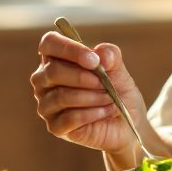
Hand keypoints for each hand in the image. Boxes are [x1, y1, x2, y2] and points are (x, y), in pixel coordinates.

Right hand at [29, 30, 147, 155]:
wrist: (127, 121)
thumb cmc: (117, 89)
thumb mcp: (118, 68)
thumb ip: (110, 55)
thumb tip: (101, 56)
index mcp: (56, 58)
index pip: (49, 43)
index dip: (70, 49)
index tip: (94, 61)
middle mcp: (45, 80)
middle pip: (53, 71)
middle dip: (85, 77)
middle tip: (105, 84)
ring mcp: (46, 104)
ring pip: (62, 96)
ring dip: (92, 97)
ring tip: (110, 99)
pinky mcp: (54, 126)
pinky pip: (69, 118)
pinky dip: (93, 113)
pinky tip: (106, 111)